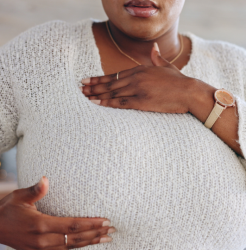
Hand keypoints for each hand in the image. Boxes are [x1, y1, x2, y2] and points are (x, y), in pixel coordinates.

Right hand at [0, 177, 115, 248]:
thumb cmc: (8, 209)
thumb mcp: (19, 196)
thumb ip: (35, 190)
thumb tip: (45, 179)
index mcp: (41, 225)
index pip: (72, 226)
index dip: (90, 224)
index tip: (105, 220)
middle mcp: (43, 241)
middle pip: (76, 239)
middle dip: (96, 234)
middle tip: (112, 229)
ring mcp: (42, 249)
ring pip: (72, 248)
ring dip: (90, 242)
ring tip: (107, 238)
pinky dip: (79, 248)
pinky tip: (88, 244)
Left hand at [81, 43, 195, 113]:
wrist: (189, 91)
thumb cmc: (178, 81)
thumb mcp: (166, 66)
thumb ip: (156, 57)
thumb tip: (154, 47)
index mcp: (140, 70)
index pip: (114, 74)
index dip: (99, 78)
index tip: (88, 80)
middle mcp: (135, 78)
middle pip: (109, 83)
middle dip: (93, 86)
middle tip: (80, 89)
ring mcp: (137, 89)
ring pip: (112, 92)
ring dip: (96, 95)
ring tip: (84, 96)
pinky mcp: (141, 101)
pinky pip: (120, 102)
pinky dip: (107, 103)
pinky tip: (96, 104)